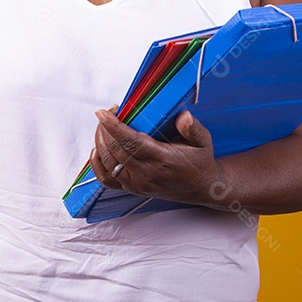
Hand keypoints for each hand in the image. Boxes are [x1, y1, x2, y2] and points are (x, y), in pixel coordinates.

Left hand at [90, 109, 226, 206]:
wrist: (202, 188)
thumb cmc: (200, 161)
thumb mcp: (203, 142)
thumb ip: (194, 129)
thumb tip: (183, 117)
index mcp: (163, 160)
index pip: (132, 143)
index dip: (114, 127)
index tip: (103, 112)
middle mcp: (147, 174)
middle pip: (116, 150)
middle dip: (105, 128)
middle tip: (108, 112)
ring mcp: (137, 184)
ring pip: (108, 162)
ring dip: (101, 141)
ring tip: (104, 125)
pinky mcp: (132, 189)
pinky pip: (106, 179)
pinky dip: (97, 163)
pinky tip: (98, 148)